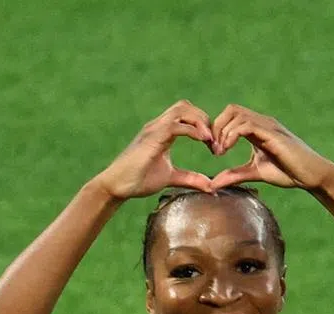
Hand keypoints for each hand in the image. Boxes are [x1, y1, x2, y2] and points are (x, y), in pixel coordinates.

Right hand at [95, 101, 214, 199]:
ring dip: (200, 121)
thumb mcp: (171, 178)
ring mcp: (154, 129)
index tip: (213, 144)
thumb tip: (210, 186)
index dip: (203, 124)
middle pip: (185, 106)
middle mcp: (158, 126)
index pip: (186, 114)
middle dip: (204, 119)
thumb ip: (190, 178)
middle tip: (215, 141)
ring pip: (181, 109)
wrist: (118, 186)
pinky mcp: (152, 138)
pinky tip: (203, 141)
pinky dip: (192, 130)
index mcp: (162, 132)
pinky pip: (175, 125)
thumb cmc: (139, 180)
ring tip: (210, 140)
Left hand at [209, 106, 333, 191]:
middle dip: (217, 127)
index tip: (214, 151)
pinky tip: (227, 149)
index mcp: (257, 129)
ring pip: (237, 114)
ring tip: (220, 152)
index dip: (217, 129)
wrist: (311, 176)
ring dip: (223, 132)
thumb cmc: (288, 172)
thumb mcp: (255, 173)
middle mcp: (262, 123)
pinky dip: (232, 135)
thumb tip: (213, 183)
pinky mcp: (272, 134)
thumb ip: (234, 175)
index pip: (231, 116)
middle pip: (231, 110)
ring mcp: (268, 126)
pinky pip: (247, 125)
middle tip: (214, 150)